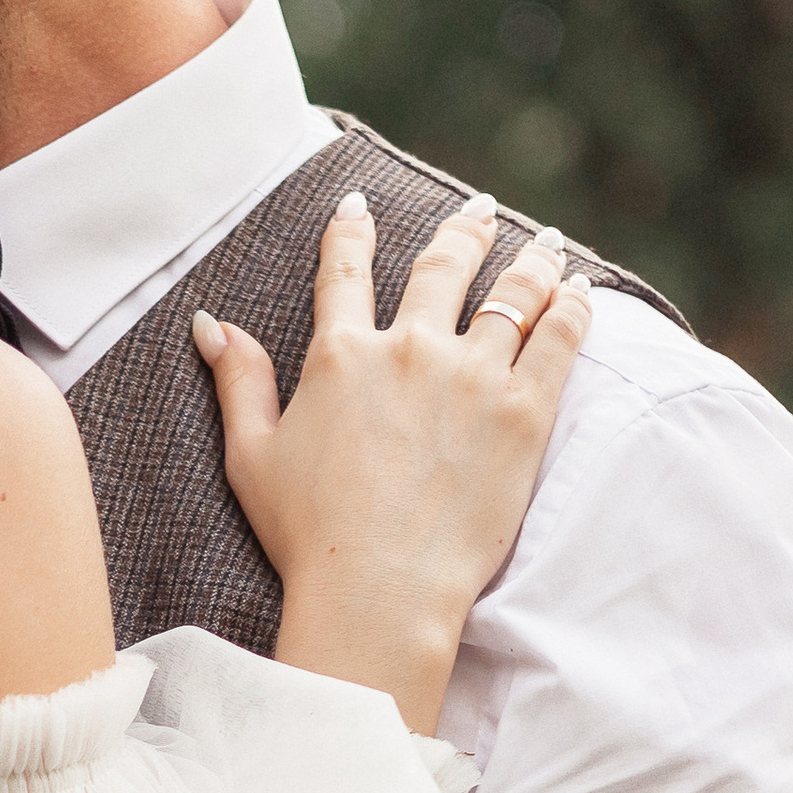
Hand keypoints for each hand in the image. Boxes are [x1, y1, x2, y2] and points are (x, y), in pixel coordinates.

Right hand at [192, 190, 591, 733]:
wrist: (380, 588)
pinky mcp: (525, 411)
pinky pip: (559, 336)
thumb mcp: (252, 455)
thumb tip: (211, 323)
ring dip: (532, 262)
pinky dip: (573, 306)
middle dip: (463, 231)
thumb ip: (239, 381)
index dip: (350, 231)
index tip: (358, 204)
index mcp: (341, 356)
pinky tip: (581, 290)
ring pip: (512, 293)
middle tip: (479, 211)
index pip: (344, 271)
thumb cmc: (308, 535)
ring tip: (548, 245)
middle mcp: (409, 349)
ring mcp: (472, 376)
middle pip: (443, 267)